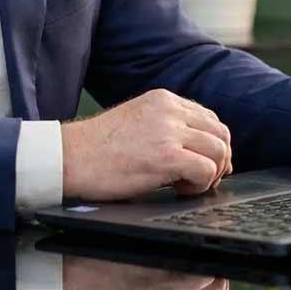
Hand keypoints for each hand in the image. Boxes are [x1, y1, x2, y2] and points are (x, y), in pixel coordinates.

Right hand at [61, 87, 231, 201]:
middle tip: (202, 179)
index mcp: (163, 99)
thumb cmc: (97, 149)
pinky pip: (206, 170)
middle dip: (219, 160)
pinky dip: (201, 185)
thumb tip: (198, 150)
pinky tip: (180, 190)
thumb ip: (166, 127)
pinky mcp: (166, 156)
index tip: (204, 164)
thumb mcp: (137, 123)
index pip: (209, 118)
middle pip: (220, 133)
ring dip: (211, 173)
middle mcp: (169, 110)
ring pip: (219, 150)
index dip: (212, 145)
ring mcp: (169, 131)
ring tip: (187, 185)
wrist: (69, 158)